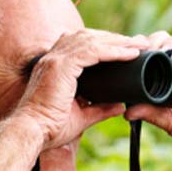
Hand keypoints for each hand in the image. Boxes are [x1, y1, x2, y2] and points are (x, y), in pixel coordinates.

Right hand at [13, 29, 148, 150]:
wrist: (33, 133)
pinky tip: (129, 54)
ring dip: (118, 42)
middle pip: (88, 38)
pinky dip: (113, 50)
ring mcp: (56, 60)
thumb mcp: (81, 116)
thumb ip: (100, 109)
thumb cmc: (50, 128)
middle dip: (114, 39)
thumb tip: (120, 106)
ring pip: (93, 40)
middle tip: (137, 43)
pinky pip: (93, 51)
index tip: (125, 50)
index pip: (82, 46)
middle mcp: (53, 58)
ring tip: (138, 45)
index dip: (104, 44)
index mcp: (54, 67)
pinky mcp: (62, 65)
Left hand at [123, 32, 171, 170]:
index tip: (132, 52)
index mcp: (171, 79)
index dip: (143, 50)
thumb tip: (126, 112)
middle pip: (168, 43)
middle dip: (156, 41)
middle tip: (147, 49)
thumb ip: (151, 114)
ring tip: (165, 48)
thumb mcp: (170, 123)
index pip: (155, 56)